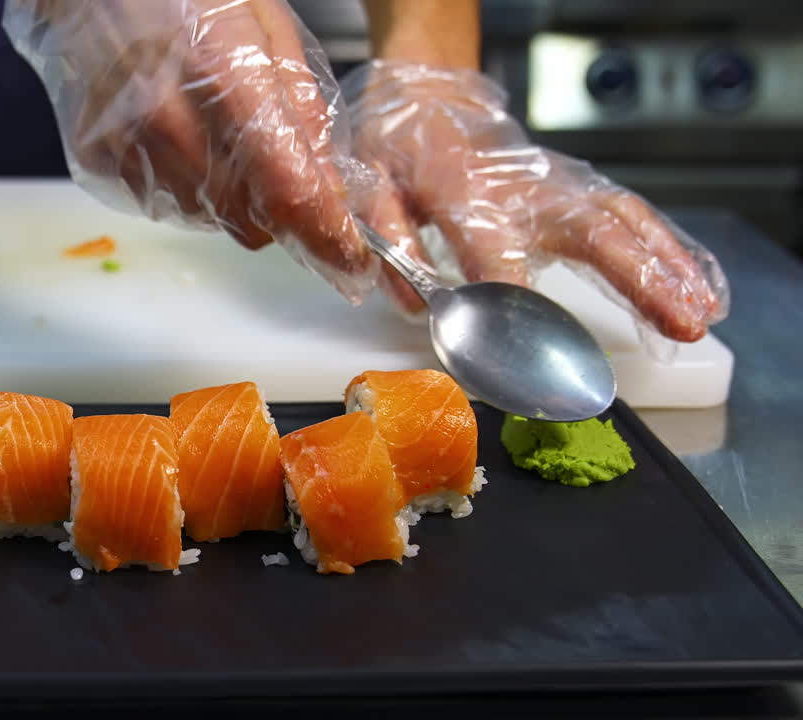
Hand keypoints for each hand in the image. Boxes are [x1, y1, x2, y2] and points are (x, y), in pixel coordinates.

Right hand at [3, 0, 401, 302]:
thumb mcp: (265, 25)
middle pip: (249, 221)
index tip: (351, 261)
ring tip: (211, 129)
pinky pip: (164, 203)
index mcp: (223, 76)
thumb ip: (303, 109)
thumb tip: (331, 188)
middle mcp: (168, 123)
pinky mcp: (100, 163)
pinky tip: (174, 132)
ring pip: (208, 219)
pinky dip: (184, 184)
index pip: (287, 189)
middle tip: (274, 162)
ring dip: (228, 196)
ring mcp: (127, 148)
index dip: (326, 236)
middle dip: (277, 210)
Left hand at [342, 60, 729, 343]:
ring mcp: (557, 186)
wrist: (428, 101)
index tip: (530, 335)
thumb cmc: (399, 150)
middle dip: (638, 279)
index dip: (509, 288)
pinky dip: (669, 249)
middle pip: (589, 231)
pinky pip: (630, 216)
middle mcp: (522, 189)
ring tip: (704, 313)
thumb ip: (391, 241)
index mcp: (462, 190)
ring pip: (623, 222)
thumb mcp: (373, 187)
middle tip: (680, 323)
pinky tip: (700, 284)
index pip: (491, 246)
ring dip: (669, 268)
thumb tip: (413, 301)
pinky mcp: (574, 188)